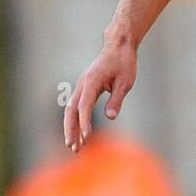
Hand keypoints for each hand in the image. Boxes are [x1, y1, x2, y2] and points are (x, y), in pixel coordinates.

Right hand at [63, 37, 136, 151]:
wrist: (118, 47)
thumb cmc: (124, 63)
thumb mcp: (125, 82)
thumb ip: (116, 99)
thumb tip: (110, 117)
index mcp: (92, 81)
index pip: (84, 105)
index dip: (84, 122)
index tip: (86, 137)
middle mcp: (82, 83)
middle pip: (71, 110)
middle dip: (71, 129)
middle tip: (73, 147)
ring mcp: (82, 85)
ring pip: (71, 110)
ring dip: (71, 128)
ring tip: (75, 147)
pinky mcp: (84, 88)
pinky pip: (77, 107)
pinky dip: (76, 121)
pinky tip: (81, 134)